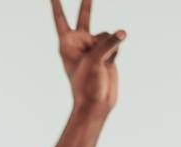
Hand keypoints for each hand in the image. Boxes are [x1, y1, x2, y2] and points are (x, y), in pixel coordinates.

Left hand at [51, 0, 124, 115]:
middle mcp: (79, 43)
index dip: (57, 5)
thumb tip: (122, 32)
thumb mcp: (95, 60)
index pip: (60, 19)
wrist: (97, 103)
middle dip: (86, 3)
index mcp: (67, 44)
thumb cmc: (87, 84)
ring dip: (109, 46)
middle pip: (84, 16)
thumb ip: (108, 42)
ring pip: (107, 34)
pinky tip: (110, 64)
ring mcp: (93, 47)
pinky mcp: (106, 52)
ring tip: (103, 63)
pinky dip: (116, 51)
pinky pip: (116, 42)